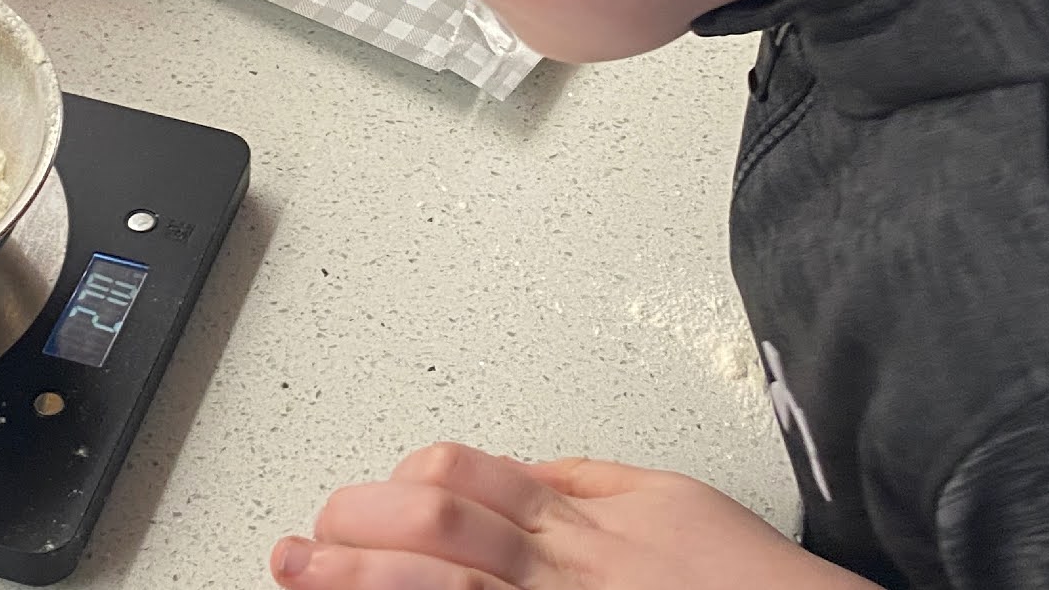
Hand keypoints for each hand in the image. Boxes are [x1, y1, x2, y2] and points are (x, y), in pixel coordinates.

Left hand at [270, 443, 873, 589]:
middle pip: (435, 528)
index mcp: (581, 515)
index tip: (358, 505)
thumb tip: (520, 471)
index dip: (393, 487)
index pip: (465, 477)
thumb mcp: (670, 500)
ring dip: (357, 582)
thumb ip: (588, 483)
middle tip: (302, 542)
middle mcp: (565, 567)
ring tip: (299, 577)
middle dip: (356, 529)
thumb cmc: (749, 583)